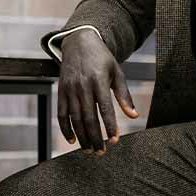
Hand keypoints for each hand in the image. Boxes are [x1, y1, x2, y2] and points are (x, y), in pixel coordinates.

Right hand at [58, 30, 138, 154]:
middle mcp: (83, 85)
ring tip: (88, 150)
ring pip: (74, 118)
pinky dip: (65, 128)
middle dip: (95, 137)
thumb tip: (134, 115)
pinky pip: (61, 113)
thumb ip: (124, 95)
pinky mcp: (61, 91)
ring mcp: (70, 89)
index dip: (110, 126)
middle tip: (101, 152)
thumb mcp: (117, 73)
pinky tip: (72, 140)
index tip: (114, 140)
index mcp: (99, 80)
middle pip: (88, 117)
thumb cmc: (102, 59)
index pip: (105, 108)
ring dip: (81, 137)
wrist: (79, 42)